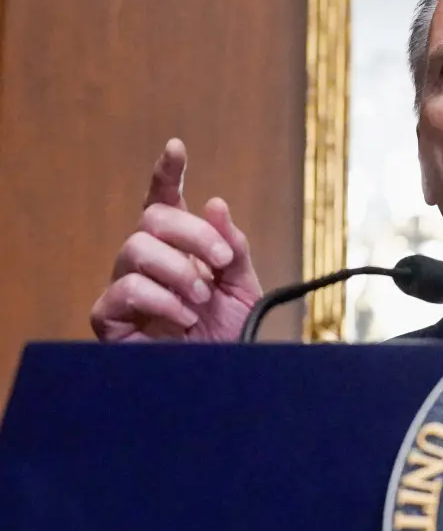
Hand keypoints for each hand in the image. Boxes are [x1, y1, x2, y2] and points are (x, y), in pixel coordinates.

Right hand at [89, 139, 261, 341]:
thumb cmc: (231, 335)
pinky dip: (161, 300)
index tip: (177, 148)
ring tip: (202, 299)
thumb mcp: (244, 287)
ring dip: (178, 270)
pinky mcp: (110, 317)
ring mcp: (126, 286)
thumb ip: (233, 246)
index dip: (167, 173)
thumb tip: (215, 203)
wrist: (226, 382)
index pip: (164, 201)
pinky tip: (184, 318)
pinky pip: (124, 291)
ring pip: (135, 249)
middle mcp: (148, 261)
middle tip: (221, 261)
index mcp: (179, 247)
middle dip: (192, 234)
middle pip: (152, 219)